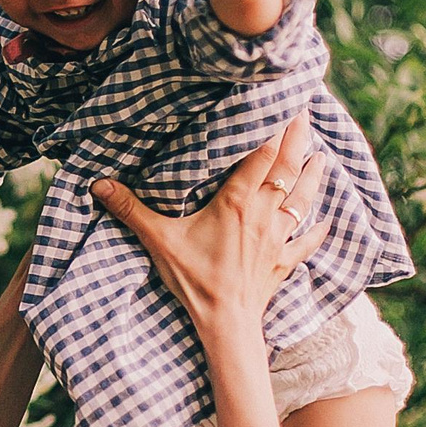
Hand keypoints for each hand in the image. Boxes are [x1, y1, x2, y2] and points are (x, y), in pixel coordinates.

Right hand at [90, 114, 329, 335]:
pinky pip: (306, 242)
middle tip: (305, 113)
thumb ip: (130, 209)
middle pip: (288, 167)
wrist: (227, 323)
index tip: (281, 103)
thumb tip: (98, 184)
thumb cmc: (195, 280)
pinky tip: (326, 222)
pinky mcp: (283, 261)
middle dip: (298, 138)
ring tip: (321, 154)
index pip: (261, 154)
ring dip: (313, 175)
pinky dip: (317, 230)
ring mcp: (278, 237)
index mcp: (237, 201)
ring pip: (303, 199)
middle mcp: (264, 213)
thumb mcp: (159, 240)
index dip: (274, 126)